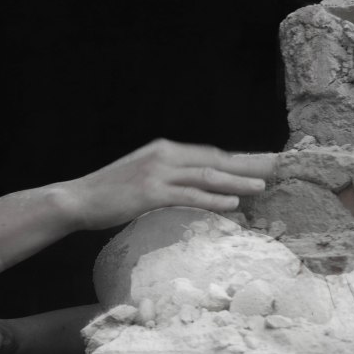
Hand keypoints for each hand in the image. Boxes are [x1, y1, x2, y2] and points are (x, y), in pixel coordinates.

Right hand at [62, 139, 276, 229]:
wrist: (77, 199)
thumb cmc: (110, 193)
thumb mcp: (143, 176)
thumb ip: (169, 177)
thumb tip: (196, 187)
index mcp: (164, 150)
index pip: (209, 153)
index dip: (238, 159)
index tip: (263, 163)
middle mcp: (164, 156)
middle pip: (215, 159)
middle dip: (248, 165)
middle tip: (276, 168)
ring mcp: (157, 173)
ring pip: (207, 175)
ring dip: (237, 181)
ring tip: (263, 186)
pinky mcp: (150, 192)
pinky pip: (189, 195)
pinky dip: (213, 199)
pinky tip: (233, 204)